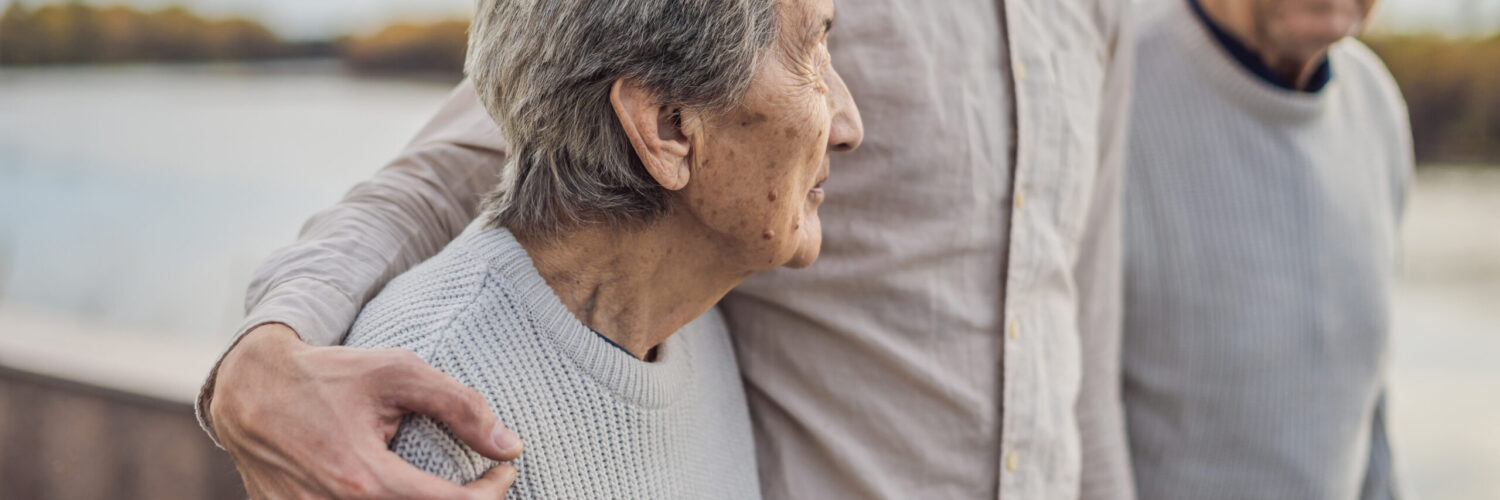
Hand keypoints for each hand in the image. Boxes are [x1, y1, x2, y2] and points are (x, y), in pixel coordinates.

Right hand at [209, 323, 523, 498]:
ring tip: (445, 487)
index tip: (505, 469)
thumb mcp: (398, 372)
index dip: (491, 493)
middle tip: (483, 482)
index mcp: (364, 479)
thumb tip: (511, 446)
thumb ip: (460, 406)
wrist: (249, 389)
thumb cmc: (328, 377)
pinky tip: (405, 490)